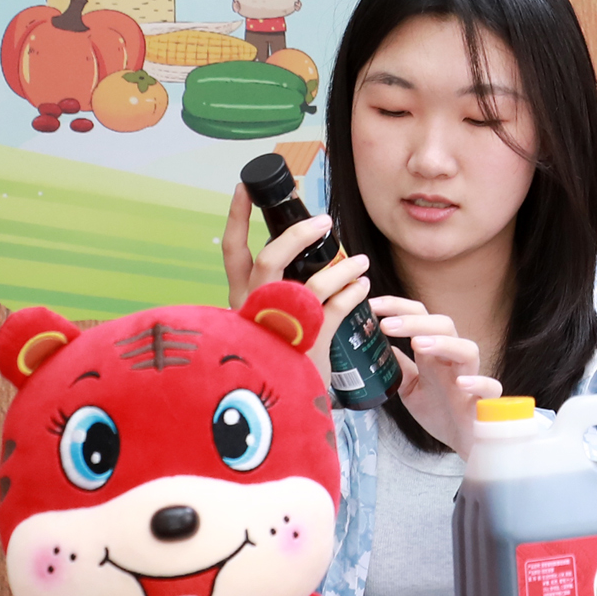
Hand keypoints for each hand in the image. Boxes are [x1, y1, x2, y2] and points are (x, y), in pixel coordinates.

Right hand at [220, 186, 371, 378]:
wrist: (284, 409)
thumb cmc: (279, 355)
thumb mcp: (266, 319)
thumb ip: (278, 287)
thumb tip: (303, 249)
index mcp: (240, 301)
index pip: (232, 251)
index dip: (236, 216)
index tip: (245, 185)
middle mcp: (253, 311)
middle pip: (268, 260)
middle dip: (297, 235)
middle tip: (324, 220)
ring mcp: (279, 329)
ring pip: (310, 284)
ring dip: (341, 267)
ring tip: (361, 261)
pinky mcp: (307, 345)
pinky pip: (335, 309)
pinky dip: (353, 293)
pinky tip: (363, 285)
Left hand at [368, 296, 499, 455]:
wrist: (463, 442)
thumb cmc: (441, 412)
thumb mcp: (410, 388)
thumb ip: (399, 366)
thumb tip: (379, 346)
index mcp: (434, 354)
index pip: (420, 318)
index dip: (398, 307)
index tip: (372, 305)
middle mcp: (453, 360)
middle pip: (443, 326)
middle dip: (414, 321)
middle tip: (387, 324)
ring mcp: (471, 378)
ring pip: (467, 349)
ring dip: (443, 343)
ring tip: (418, 344)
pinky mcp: (484, 402)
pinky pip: (489, 387)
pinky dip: (478, 382)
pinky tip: (462, 383)